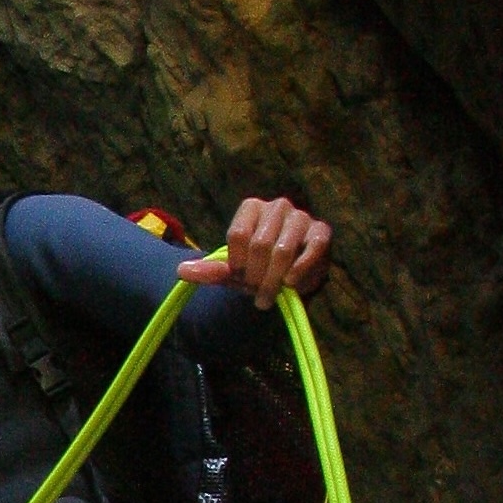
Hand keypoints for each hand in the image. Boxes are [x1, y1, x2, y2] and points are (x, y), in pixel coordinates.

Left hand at [186, 196, 331, 306]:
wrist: (290, 278)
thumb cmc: (258, 269)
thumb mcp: (232, 272)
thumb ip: (209, 271)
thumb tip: (181, 271)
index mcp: (252, 208)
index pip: (238, 235)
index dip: (237, 263)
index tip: (239, 276)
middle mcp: (277, 206)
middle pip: (259, 244)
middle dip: (256, 276)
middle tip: (256, 293)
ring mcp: (301, 217)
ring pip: (283, 250)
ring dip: (274, 280)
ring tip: (269, 296)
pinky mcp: (322, 232)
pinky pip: (311, 249)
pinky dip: (299, 270)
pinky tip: (291, 283)